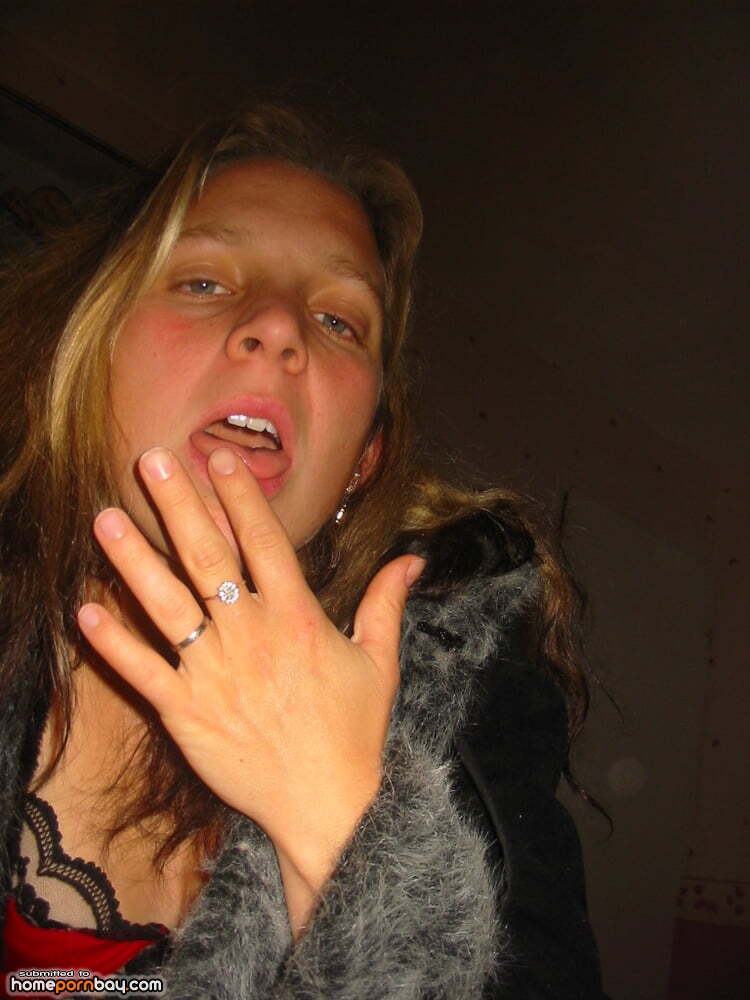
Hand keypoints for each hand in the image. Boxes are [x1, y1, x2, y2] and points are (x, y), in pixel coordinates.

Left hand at [78, 446, 423, 918]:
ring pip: (166, 604)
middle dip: (179, 504)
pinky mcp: (185, 712)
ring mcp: (214, 672)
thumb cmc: (354, 732)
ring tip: (105, 518)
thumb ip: (386, 602)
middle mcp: (251, 635)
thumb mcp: (380, 661)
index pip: (265, 542)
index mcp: (297, 617)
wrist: (327, 805)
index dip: (240, 497)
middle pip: (208, 557)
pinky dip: (113, 643)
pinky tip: (86, 611)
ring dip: (134, 559)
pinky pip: (143, 671)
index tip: (220, 459)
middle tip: (153, 460)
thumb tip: (413, 559)